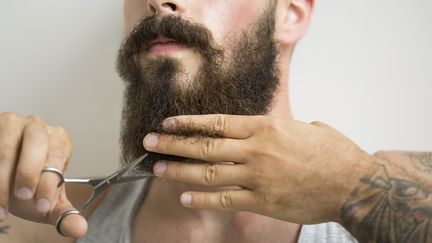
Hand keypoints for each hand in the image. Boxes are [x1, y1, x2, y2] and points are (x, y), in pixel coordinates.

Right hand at [0, 112, 86, 237]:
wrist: (3, 184)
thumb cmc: (28, 187)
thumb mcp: (46, 202)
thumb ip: (63, 214)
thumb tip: (79, 228)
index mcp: (59, 139)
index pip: (58, 155)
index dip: (50, 183)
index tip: (42, 206)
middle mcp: (37, 126)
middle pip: (36, 141)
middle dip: (29, 171)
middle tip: (23, 197)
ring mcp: (12, 123)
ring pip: (6, 147)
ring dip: (2, 180)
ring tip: (2, 206)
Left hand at [143, 114, 373, 223]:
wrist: (353, 184)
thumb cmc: (333, 154)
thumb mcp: (307, 128)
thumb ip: (281, 128)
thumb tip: (268, 130)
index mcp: (264, 128)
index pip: (216, 122)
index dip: (188, 123)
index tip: (168, 123)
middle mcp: (255, 149)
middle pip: (204, 146)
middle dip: (173, 143)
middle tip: (150, 141)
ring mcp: (256, 176)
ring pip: (208, 172)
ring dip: (179, 169)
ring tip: (158, 167)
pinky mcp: (261, 200)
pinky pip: (224, 200)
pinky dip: (202, 199)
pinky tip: (184, 196)